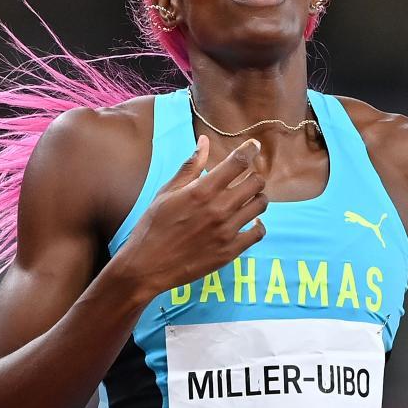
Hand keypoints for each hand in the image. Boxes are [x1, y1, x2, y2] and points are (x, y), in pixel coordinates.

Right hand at [117, 135, 266, 298]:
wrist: (147, 266)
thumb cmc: (153, 226)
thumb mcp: (167, 192)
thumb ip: (190, 166)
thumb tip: (203, 141)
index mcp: (202, 191)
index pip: (238, 162)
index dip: (250, 149)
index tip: (253, 146)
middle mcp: (218, 209)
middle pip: (256, 182)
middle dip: (253, 176)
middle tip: (245, 179)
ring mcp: (227, 231)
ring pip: (261, 205)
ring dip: (257, 198)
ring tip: (247, 199)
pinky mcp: (230, 251)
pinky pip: (259, 232)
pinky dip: (258, 224)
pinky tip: (250, 221)